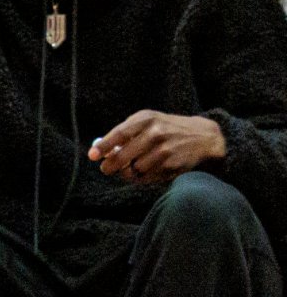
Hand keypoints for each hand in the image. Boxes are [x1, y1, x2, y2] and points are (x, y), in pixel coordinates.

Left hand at [89, 111, 225, 183]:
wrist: (203, 136)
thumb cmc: (167, 128)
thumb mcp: (149, 121)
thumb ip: (126, 132)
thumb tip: (101, 151)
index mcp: (146, 119)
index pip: (120, 134)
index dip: (104, 146)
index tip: (92, 156)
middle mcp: (155, 133)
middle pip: (123, 156)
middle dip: (110, 166)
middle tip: (106, 169)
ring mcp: (165, 150)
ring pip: (134, 169)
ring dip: (128, 172)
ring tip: (130, 168)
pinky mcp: (172, 165)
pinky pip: (148, 177)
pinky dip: (142, 177)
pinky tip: (146, 170)